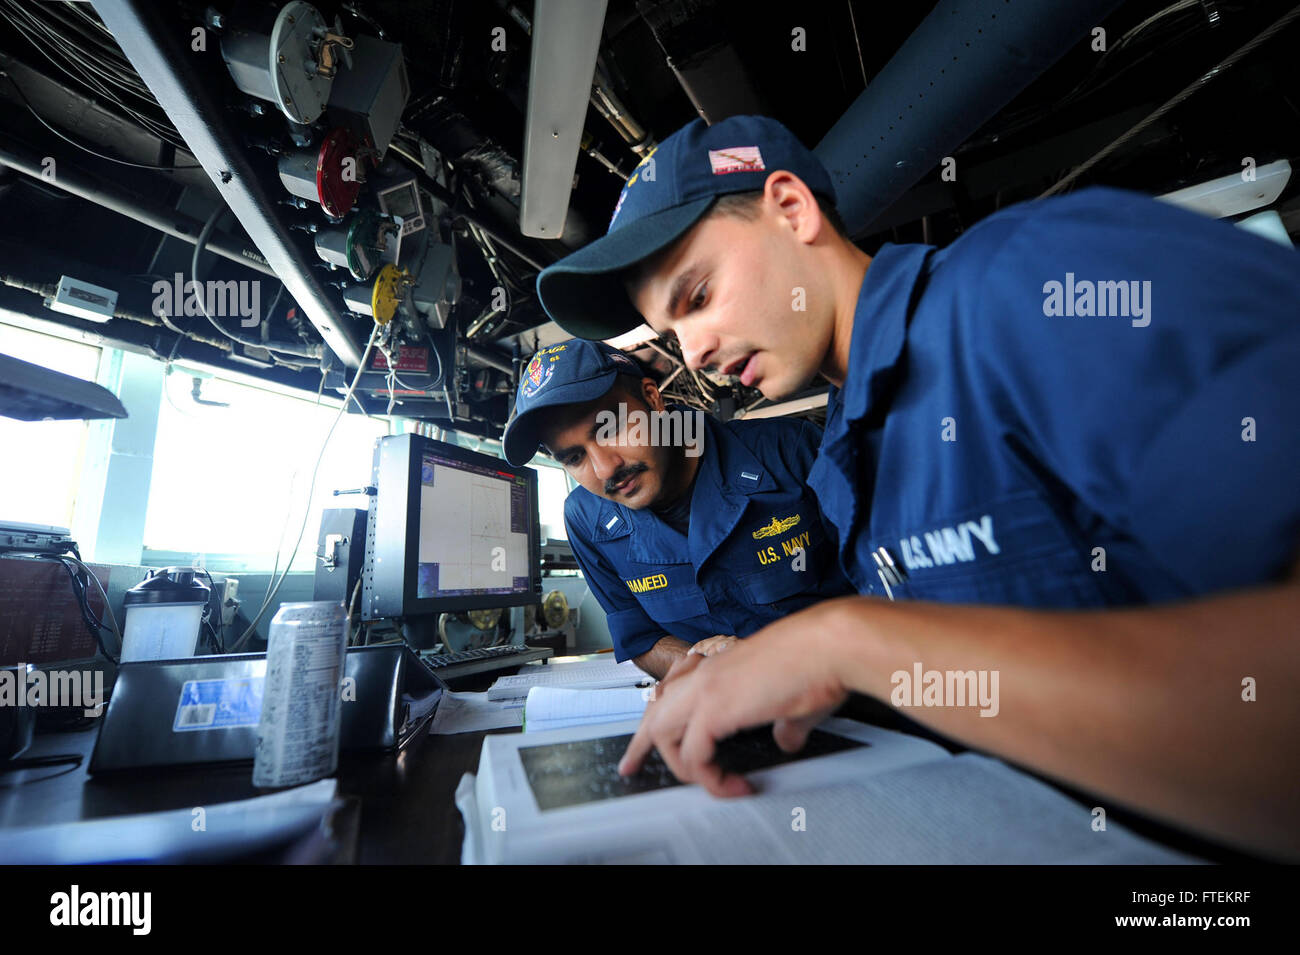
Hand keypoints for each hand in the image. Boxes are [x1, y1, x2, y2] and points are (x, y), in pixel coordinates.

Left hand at [620, 600, 854, 795]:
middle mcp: (706, 674)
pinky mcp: (715, 709)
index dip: (656, 718)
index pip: (670, 692)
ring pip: (662, 733)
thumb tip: (785, 738)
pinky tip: (733, 786)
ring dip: (680, 767)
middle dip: (640, 745)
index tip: (647, 739)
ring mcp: (706, 689)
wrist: (830, 645)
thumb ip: (784, 723)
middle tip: (633, 768)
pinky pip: (693, 756)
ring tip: (710, 785)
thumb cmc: (820, 663)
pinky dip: (710, 779)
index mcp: (720, 666)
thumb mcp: (794, 700)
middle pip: (654, 712)